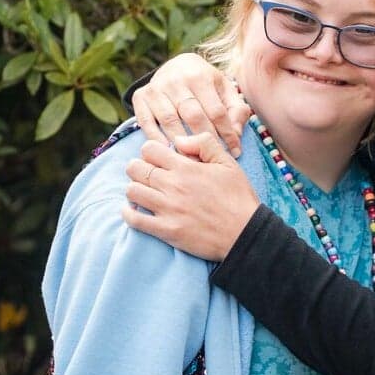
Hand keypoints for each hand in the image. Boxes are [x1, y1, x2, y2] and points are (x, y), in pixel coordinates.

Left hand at [123, 135, 260, 260]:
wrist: (245, 234)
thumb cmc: (239, 198)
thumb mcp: (228, 163)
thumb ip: (204, 143)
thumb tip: (178, 140)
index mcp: (186, 168)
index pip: (149, 149)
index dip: (151, 151)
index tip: (159, 159)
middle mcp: (173, 186)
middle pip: (135, 168)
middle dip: (139, 168)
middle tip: (149, 175)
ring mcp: (168, 210)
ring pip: (132, 191)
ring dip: (135, 189)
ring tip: (145, 192)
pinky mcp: (167, 231)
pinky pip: (134, 219)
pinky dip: (129, 213)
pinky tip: (135, 210)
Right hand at [132, 53, 250, 156]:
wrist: (176, 67)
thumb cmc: (206, 85)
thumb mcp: (225, 90)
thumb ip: (236, 110)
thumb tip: (236, 134)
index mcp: (200, 76)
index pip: (217, 111)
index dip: (227, 133)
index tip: (235, 151)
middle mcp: (176, 80)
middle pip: (193, 116)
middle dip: (205, 140)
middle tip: (213, 160)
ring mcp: (156, 88)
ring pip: (170, 121)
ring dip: (181, 144)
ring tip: (193, 162)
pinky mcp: (140, 96)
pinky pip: (146, 121)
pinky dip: (156, 138)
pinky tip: (168, 152)